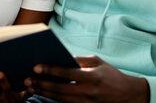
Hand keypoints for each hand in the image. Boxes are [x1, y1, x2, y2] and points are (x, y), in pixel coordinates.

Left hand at [25, 55, 149, 102]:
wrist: (128, 95)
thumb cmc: (111, 75)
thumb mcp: (97, 62)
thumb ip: (79, 60)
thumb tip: (61, 57)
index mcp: (92, 77)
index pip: (66, 73)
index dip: (50, 70)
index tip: (36, 67)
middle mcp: (88, 91)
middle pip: (59, 89)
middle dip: (41, 84)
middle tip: (27, 79)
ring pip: (60, 99)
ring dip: (44, 93)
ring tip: (31, 87)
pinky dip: (53, 99)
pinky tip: (43, 93)